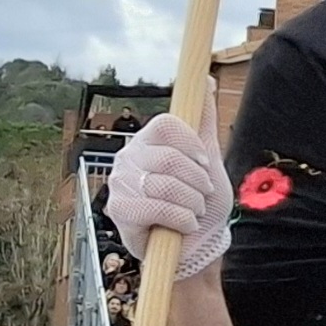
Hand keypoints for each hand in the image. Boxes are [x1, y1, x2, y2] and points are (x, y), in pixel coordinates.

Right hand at [106, 116, 233, 277]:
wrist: (195, 246)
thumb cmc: (200, 202)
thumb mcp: (208, 158)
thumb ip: (204, 119)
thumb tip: (206, 79)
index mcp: (148, 141)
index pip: (167, 124)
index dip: (192, 145)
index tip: (206, 164)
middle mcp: (128, 157)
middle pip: (169, 157)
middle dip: (198, 182)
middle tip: (202, 196)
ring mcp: (120, 183)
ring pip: (165, 184)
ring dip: (192, 204)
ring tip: (193, 212)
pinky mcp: (117, 209)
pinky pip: (155, 208)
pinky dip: (181, 219)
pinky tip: (183, 226)